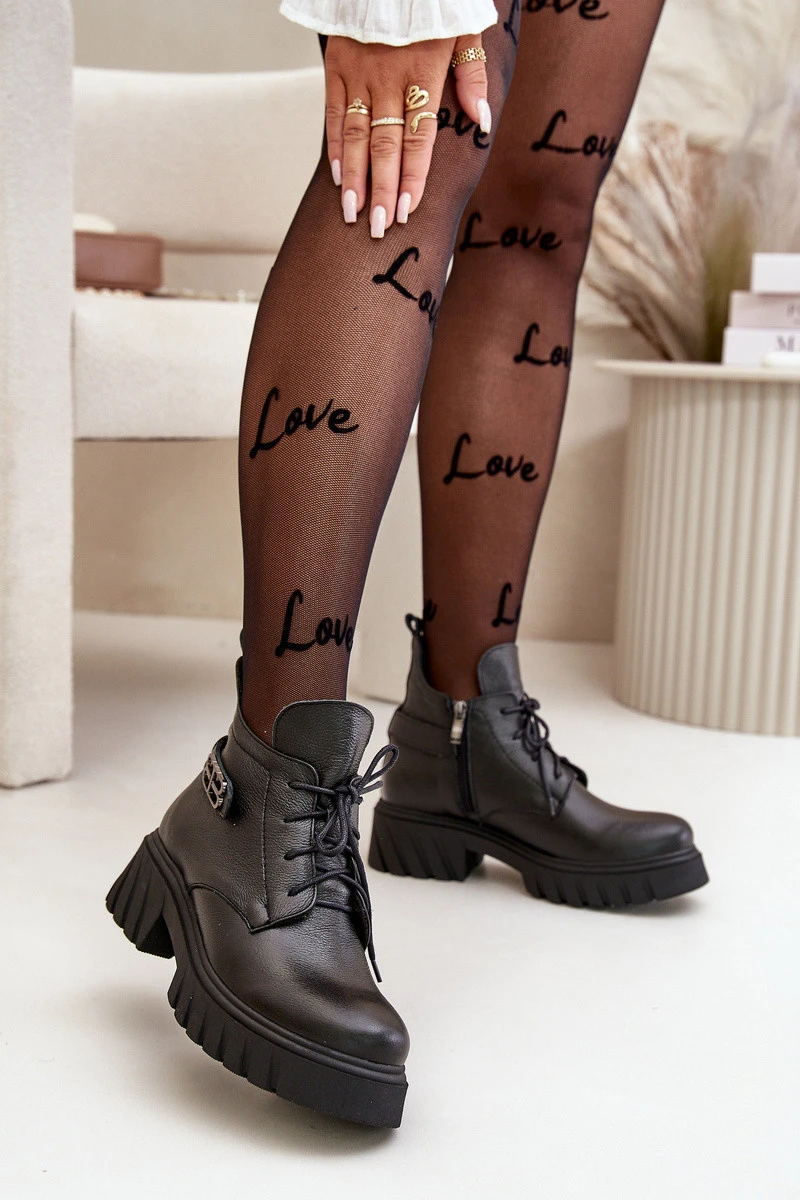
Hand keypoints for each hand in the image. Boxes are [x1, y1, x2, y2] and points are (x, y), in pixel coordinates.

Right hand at [324, 35, 489, 236]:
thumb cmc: (435, 2)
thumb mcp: (465, 29)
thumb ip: (473, 76)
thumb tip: (481, 122)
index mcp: (423, 74)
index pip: (419, 137)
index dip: (414, 176)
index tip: (409, 211)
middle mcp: (388, 79)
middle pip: (385, 145)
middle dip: (383, 190)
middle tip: (380, 228)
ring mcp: (359, 74)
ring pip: (355, 136)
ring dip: (355, 179)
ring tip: (355, 213)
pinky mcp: (337, 66)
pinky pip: (333, 113)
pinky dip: (334, 146)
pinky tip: (338, 177)